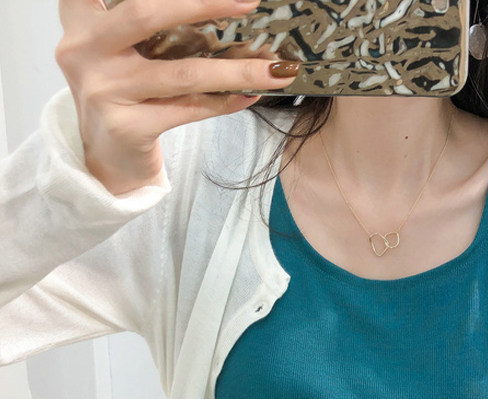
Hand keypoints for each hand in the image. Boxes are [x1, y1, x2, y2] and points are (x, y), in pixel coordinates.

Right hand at [55, 0, 300, 194]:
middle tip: (248, 3)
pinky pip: (189, 110)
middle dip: (204, 4)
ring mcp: (104, 91)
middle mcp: (84, 50)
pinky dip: (224, 102)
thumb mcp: (120, 52)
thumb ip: (145, 26)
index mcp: (82, 20)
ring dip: (236, 70)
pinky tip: (249, 96)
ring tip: (274, 70)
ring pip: (182, 73)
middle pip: (146, 14)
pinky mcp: (126, 127)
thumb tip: (224, 11)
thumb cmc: (121, 97)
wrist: (106, 162)